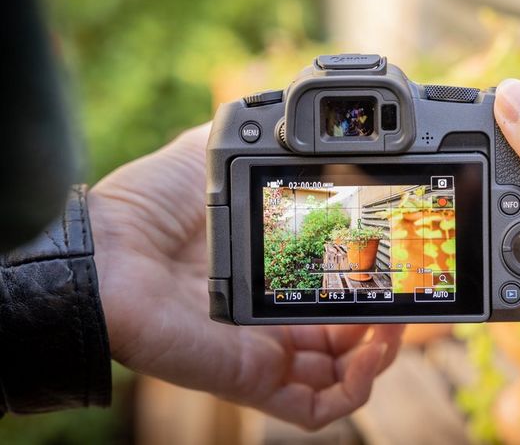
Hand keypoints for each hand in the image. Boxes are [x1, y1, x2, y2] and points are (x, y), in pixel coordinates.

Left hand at [89, 124, 403, 428]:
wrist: (113, 249)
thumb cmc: (153, 204)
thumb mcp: (217, 156)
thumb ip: (256, 139)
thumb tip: (287, 113)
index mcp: (269, 273)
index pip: (331, 293)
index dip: (367, 282)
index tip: (391, 260)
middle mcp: (273, 318)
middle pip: (346, 339)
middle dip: (383, 320)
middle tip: (402, 291)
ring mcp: (267, 352)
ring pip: (343, 375)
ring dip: (382, 352)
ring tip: (394, 321)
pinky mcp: (256, 379)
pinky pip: (319, 409)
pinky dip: (357, 389)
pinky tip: (372, 350)